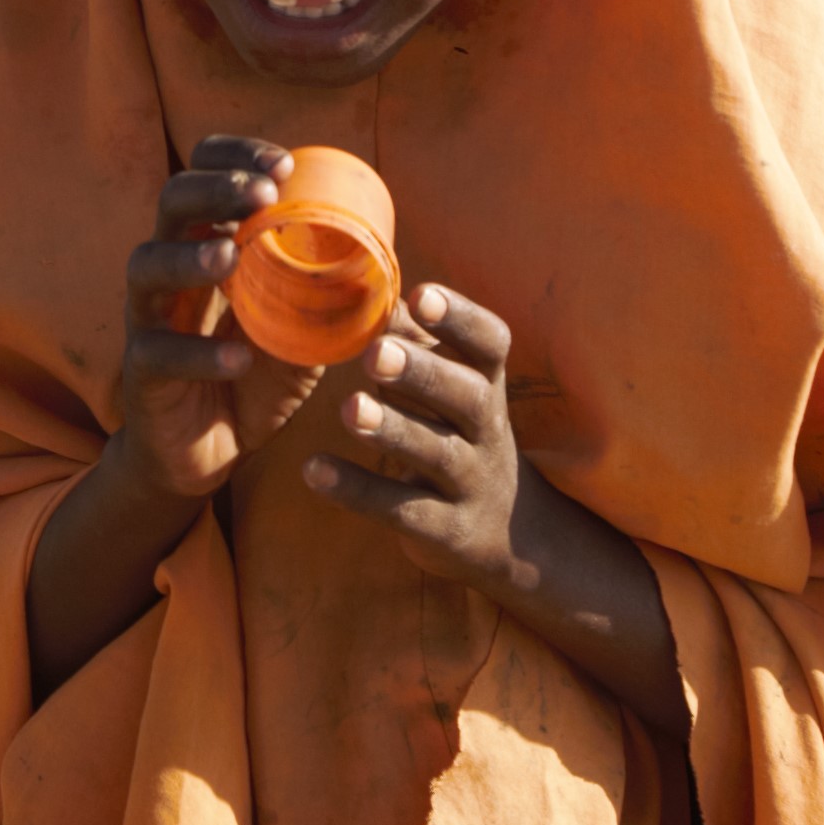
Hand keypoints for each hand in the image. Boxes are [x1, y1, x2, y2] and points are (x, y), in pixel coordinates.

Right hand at [27, 140, 317, 696]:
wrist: (205, 453)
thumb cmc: (252, 377)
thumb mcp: (297, 329)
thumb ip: (329, 297)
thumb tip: (396, 268)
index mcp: (205, 244)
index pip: (205, 175)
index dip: (236, 157)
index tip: (283, 164)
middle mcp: (169, 271)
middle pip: (172, 203)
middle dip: (215, 188)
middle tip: (261, 193)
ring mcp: (148, 319)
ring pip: (147, 267)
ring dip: (190, 256)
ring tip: (231, 257)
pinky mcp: (143, 374)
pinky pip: (158, 353)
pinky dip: (199, 353)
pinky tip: (236, 357)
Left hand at [301, 282, 530, 593]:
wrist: (510, 532)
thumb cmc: (459, 433)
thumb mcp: (450, 388)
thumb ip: (412, 342)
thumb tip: (367, 292)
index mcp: (488, 383)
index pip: (491, 345)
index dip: (461, 319)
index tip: (421, 296)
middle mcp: (488, 429)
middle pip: (466, 396)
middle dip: (422, 373)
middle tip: (376, 353)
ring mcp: (471, 482)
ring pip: (437, 453)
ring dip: (393, 429)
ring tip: (349, 409)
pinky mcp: (447, 529)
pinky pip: (401, 510)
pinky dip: (357, 491)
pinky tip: (314, 470)